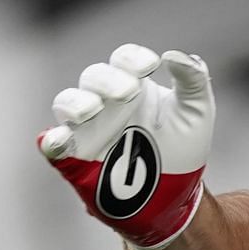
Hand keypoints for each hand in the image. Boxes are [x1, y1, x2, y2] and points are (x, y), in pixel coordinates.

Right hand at [37, 45, 212, 249]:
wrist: (176, 194)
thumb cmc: (183, 146)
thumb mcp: (197, 111)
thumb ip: (193, 80)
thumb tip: (175, 55)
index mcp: (134, 84)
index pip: (123, 60)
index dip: (132, 58)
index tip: (151, 65)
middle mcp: (106, 101)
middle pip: (94, 76)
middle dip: (108, 80)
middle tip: (128, 92)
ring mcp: (88, 128)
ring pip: (67, 103)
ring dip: (76, 103)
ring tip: (92, 109)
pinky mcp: (74, 157)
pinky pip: (52, 144)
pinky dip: (51, 140)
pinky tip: (58, 140)